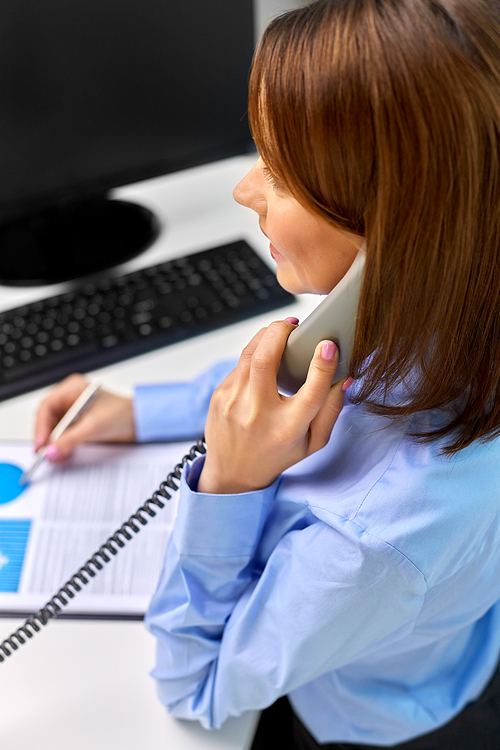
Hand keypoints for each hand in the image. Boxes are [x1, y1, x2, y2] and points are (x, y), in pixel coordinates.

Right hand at [34, 373, 135, 461]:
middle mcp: (71, 398)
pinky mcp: (79, 423)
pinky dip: (63, 445)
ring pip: (54, 428)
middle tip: (47, 454)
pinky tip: (65, 454)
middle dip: (47, 437)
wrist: (140, 423)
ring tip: (57, 457)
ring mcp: (74, 410)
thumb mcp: (93, 427)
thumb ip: (70, 440)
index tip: (42, 444)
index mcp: (73, 389)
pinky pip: (64, 434)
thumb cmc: (123, 414)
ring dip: (55, 444)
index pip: (46, 407)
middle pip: (47, 418)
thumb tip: (51, 452)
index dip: (41, 426)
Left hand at [198, 320, 347, 493]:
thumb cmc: (277, 455)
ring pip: (250, 354)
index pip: (311, 391)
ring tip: (281, 332)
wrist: (232, 474)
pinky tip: (265, 358)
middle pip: (267, 359)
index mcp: (288, 429)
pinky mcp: (220, 395)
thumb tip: (344, 376)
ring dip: (266, 336)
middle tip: (294, 325)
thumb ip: (332, 410)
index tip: (328, 345)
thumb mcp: (313, 442)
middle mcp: (258, 414)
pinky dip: (255, 355)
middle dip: (281, 332)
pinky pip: (240, 365)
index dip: (323, 364)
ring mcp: (234, 403)